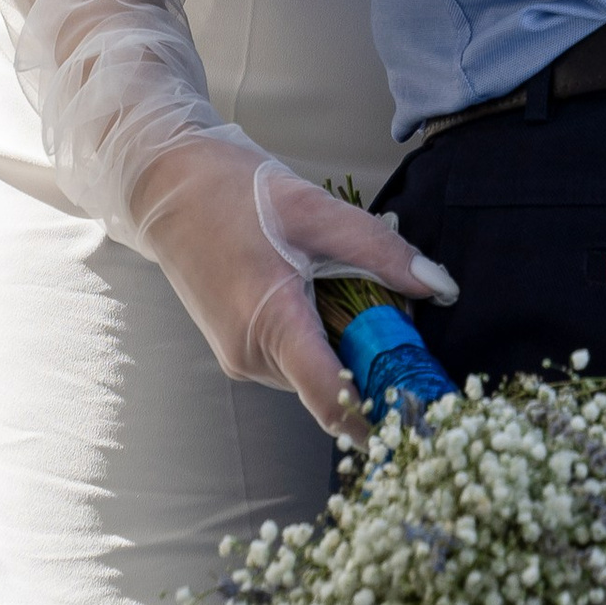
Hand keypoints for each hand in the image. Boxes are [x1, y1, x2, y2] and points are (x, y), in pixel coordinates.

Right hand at [133, 134, 458, 436]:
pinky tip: (318, 284)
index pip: (333, 399)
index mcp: (270, 325)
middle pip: (334, 379)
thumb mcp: (313, 209)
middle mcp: (251, 358)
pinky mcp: (236, 350)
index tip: (422, 417)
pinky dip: (319, 332)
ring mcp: (239, 359)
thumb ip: (379, 252)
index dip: (381, 416)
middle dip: (374, 351)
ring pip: (316, 367)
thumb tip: (441, 287)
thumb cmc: (234, 192)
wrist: (164, 187)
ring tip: (344, 277)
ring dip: (346, 337)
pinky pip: (295, 355)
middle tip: (397, 300)